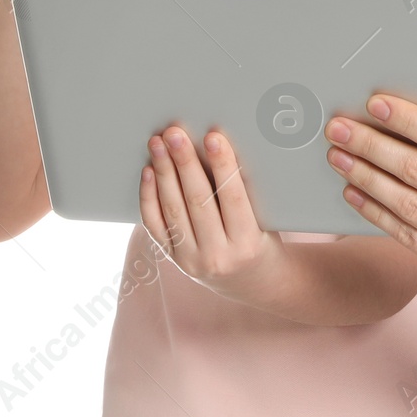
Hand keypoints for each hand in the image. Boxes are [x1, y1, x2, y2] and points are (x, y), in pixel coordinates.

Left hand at [140, 122, 287, 303]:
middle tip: (175, 133)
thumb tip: (222, 147)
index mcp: (248, 244)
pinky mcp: (173, 259)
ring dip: (163, 173)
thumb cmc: (264, 240)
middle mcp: (217, 256)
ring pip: (173, 210)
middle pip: (197, 201)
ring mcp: (191, 260)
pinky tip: (149, 172)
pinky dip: (149, 197)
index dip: (222, 165)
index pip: (233, 197)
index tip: (213, 137)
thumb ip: (247, 191)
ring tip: (158, 144)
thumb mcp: (267, 220)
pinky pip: (156, 226)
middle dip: (184, 163)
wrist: (252, 283)